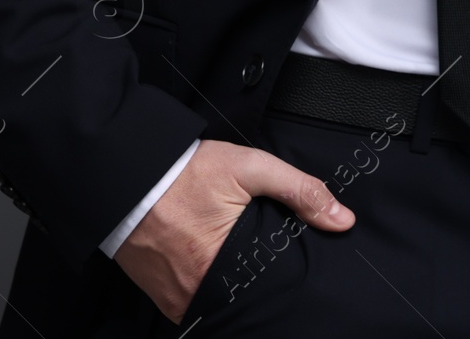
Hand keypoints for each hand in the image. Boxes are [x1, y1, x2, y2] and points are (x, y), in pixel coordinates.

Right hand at [113, 139, 354, 323]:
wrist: (127, 173)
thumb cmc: (186, 171)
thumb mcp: (251, 168)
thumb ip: (301, 192)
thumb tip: (342, 220)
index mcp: (221, 265)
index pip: (268, 287)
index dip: (284, 275)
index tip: (293, 262)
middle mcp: (194, 291)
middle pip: (244, 297)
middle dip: (260, 282)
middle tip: (266, 257)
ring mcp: (174, 298)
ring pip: (219, 302)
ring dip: (235, 285)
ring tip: (246, 260)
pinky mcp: (160, 295)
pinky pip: (194, 301)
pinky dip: (210, 286)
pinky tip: (220, 264)